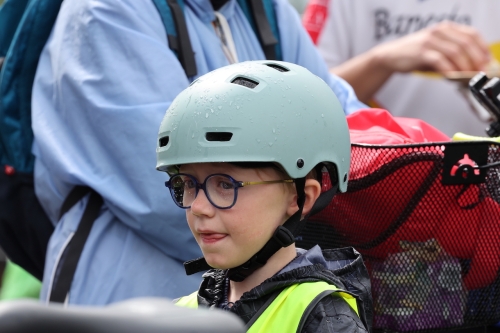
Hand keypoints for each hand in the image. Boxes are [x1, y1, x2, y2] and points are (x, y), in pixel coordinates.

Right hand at [372, 21, 490, 73]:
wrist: (391, 55)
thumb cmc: (415, 54)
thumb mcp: (436, 49)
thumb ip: (453, 54)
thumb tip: (471, 67)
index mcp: (446, 28)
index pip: (472, 34)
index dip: (482, 49)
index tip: (486, 62)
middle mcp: (440, 31)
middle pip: (466, 44)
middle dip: (476, 60)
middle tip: (479, 73)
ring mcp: (430, 40)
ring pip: (456, 52)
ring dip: (464, 67)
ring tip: (466, 77)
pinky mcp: (422, 51)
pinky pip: (441, 61)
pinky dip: (449, 70)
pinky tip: (451, 77)